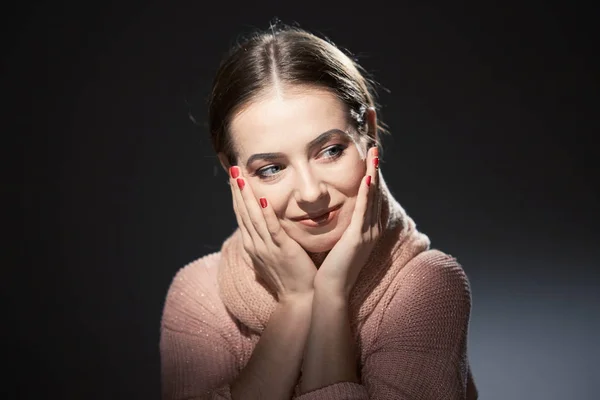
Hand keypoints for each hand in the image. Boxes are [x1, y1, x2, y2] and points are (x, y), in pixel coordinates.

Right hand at [228, 166, 316, 302]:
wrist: (300, 299)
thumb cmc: (292, 277)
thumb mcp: (275, 256)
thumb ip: (270, 240)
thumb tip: (267, 228)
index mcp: (252, 244)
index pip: (242, 214)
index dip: (237, 195)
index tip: (234, 177)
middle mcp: (255, 244)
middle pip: (242, 211)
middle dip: (237, 189)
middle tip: (232, 168)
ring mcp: (267, 247)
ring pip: (253, 216)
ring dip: (246, 195)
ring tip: (240, 176)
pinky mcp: (282, 249)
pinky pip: (272, 228)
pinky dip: (266, 214)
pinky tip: (261, 199)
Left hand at [314, 146, 381, 298]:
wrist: (332, 290)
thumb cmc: (332, 269)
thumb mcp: (341, 242)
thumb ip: (343, 228)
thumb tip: (335, 212)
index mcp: (366, 228)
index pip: (369, 195)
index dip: (371, 173)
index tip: (368, 154)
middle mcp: (371, 228)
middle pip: (374, 190)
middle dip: (375, 167)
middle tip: (374, 145)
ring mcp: (367, 232)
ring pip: (371, 196)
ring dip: (373, 173)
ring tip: (373, 153)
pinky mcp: (358, 237)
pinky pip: (363, 210)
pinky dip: (366, 193)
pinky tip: (367, 177)